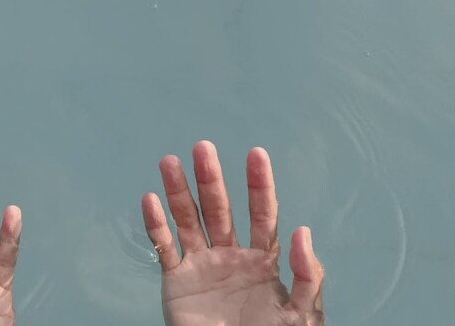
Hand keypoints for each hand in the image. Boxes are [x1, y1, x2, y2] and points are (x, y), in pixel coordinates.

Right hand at [142, 141, 324, 325]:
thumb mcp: (301, 315)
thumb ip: (306, 276)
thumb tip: (302, 230)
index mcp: (263, 259)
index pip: (262, 214)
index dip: (259, 184)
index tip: (256, 154)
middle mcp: (230, 254)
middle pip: (219, 209)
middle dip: (211, 178)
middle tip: (203, 147)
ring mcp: (202, 265)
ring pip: (188, 220)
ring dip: (179, 191)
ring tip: (169, 161)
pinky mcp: (176, 281)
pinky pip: (164, 247)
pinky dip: (155, 225)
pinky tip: (150, 200)